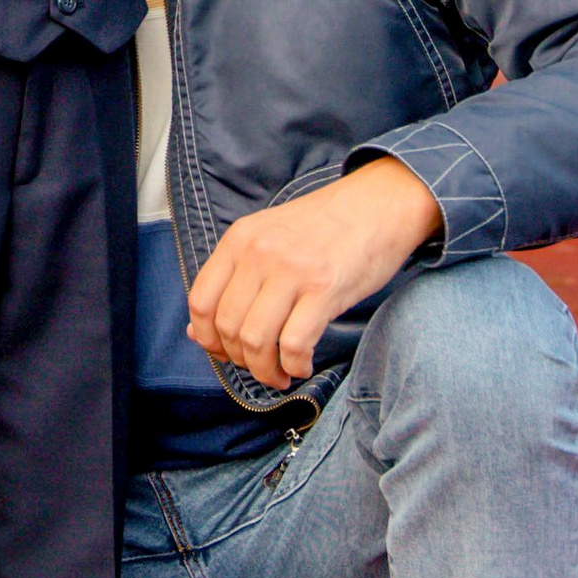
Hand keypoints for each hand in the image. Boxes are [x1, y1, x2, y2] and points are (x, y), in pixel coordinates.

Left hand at [185, 158, 441, 386]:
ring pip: (256, 340)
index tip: (225, 352)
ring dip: (265, 371)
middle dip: (240, 359)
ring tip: (279, 374)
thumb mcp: (269, 237)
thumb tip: (198, 331)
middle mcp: (259, 253)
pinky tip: (302, 365)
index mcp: (240, 239)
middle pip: (228, 326)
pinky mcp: (325, 288)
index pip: (201, 301)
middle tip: (259, 366)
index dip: (207, 338)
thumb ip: (236, 278)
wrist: (379, 203)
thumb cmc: (325, 227)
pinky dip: (294, 366)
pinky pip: (295, 344)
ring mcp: (292, 270)